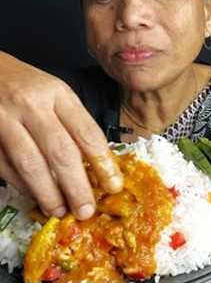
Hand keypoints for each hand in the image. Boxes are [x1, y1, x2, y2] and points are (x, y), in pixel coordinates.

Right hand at [0, 52, 123, 219]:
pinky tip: (35, 197)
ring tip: (60, 210)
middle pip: (61, 152)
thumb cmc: (25, 85)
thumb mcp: (55, 93)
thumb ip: (73, 123)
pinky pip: (6, 166)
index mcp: (58, 94)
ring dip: (48, 193)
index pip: (88, 133)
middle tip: (86, 210)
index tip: (114, 186)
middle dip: (77, 186)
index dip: (103, 163)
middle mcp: (33, 105)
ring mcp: (5, 119)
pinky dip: (22, 185)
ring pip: (31, 163)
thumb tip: (96, 165)